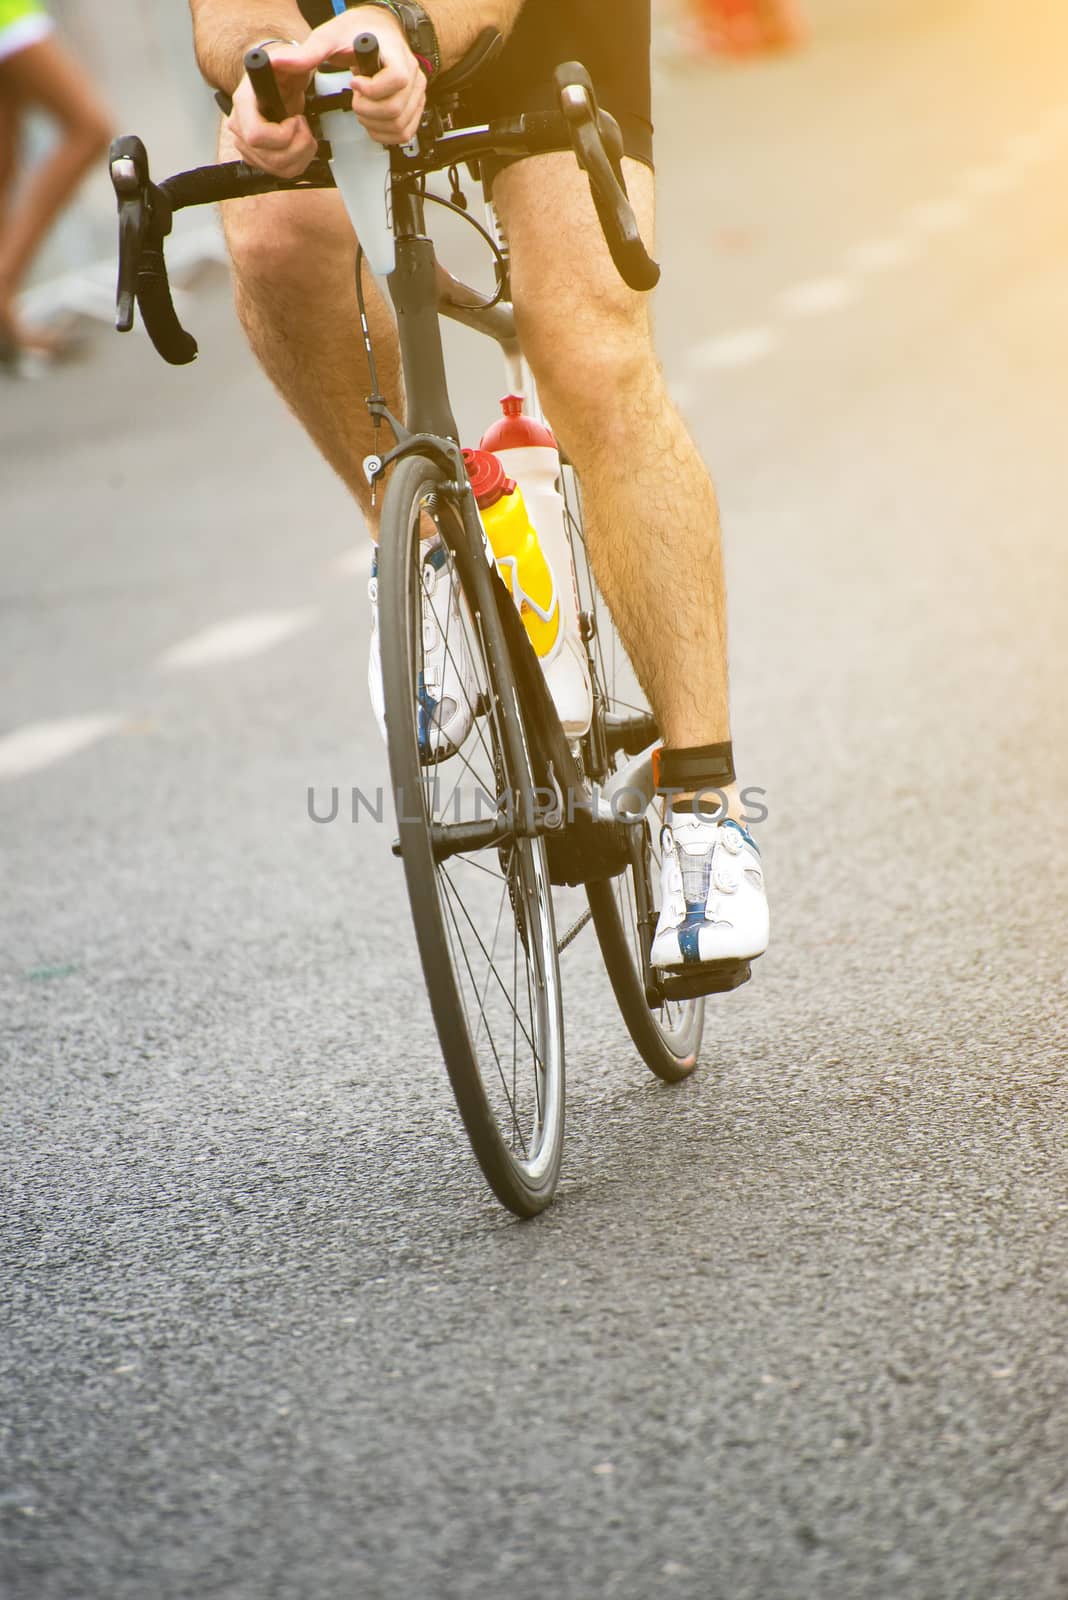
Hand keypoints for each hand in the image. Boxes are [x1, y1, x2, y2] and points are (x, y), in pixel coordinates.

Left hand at [226, 12, 424, 177]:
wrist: (375, 29)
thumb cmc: (356, 32)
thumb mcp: (328, 37)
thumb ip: (305, 54)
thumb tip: (278, 62)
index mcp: (395, 54)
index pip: (396, 80)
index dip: (373, 89)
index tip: (355, 83)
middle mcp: (412, 73)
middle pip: (395, 109)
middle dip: (367, 111)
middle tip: (355, 100)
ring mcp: (417, 92)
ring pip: (400, 125)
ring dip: (375, 125)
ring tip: (362, 109)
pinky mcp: (415, 105)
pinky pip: (405, 132)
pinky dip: (385, 134)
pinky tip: (372, 120)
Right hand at [226, 41, 317, 178]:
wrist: (278, 81)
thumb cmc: (282, 71)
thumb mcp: (289, 59)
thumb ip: (287, 59)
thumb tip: (278, 61)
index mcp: (242, 102)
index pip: (256, 136)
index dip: (282, 135)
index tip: (294, 119)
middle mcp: (238, 125)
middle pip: (272, 159)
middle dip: (299, 146)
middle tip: (304, 124)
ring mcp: (245, 144)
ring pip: (278, 169)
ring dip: (302, 154)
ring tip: (304, 133)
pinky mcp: (256, 157)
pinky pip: (280, 173)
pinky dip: (299, 162)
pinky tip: (300, 144)